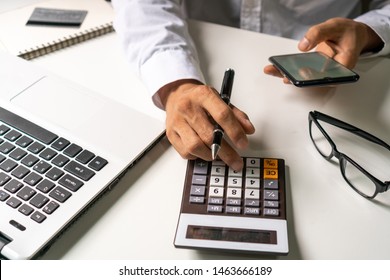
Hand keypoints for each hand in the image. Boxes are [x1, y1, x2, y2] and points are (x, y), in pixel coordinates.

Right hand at [161, 79, 254, 170]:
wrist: (176, 96)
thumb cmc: (200, 100)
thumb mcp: (220, 100)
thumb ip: (236, 115)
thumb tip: (248, 130)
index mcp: (203, 95)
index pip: (222, 115)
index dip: (235, 132)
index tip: (243, 144)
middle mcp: (188, 107)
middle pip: (209, 136)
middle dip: (226, 152)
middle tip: (236, 161)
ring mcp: (177, 122)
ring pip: (195, 146)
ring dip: (210, 155)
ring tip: (218, 155)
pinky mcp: (170, 134)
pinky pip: (186, 152)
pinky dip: (197, 156)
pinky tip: (203, 151)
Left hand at [264, 17, 383, 79]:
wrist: (351, 34)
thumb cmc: (346, 31)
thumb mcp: (334, 27)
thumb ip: (319, 33)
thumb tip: (303, 46)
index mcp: (344, 66)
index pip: (328, 78)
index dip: (313, 79)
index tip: (301, 76)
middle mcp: (332, 73)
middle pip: (312, 80)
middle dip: (295, 78)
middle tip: (281, 75)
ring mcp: (322, 72)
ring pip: (303, 77)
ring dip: (287, 74)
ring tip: (272, 70)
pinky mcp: (314, 69)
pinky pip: (300, 71)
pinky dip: (288, 69)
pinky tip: (276, 67)